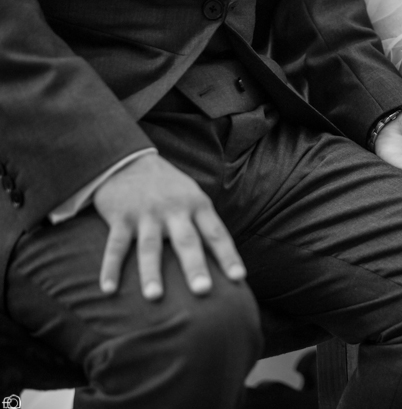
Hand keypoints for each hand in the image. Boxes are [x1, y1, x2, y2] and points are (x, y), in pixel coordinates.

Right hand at [94, 153, 245, 299]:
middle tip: (203, 290)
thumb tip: (224, 263)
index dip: (228, 256)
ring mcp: (146, 214)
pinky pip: (114, 245)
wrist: (128, 160)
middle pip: (187, 241)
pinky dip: (110, 268)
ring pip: (150, 246)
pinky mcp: (120, 217)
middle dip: (194, 266)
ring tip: (154, 297)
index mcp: (197, 206)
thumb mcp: (193, 197)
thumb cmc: (169, 188)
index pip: (216, 234)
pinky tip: (108, 289)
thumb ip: (205, 226)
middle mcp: (174, 210)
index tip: (238, 277)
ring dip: (151, 272)